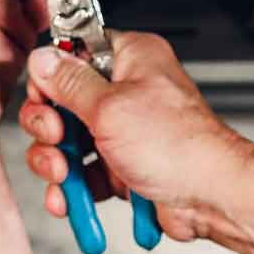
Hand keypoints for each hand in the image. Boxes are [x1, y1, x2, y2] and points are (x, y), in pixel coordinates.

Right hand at [19, 31, 253, 241]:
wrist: (210, 197)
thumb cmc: (180, 147)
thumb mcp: (110, 107)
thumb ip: (69, 83)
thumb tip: (43, 59)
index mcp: (132, 59)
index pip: (74, 54)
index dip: (52, 78)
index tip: (45, 99)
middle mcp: (128, 90)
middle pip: (63, 101)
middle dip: (50, 127)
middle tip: (56, 138)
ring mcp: (125, 130)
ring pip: (70, 141)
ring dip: (57, 162)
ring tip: (63, 175)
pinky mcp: (123, 164)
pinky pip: (85, 172)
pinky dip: (74, 188)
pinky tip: (69, 199)